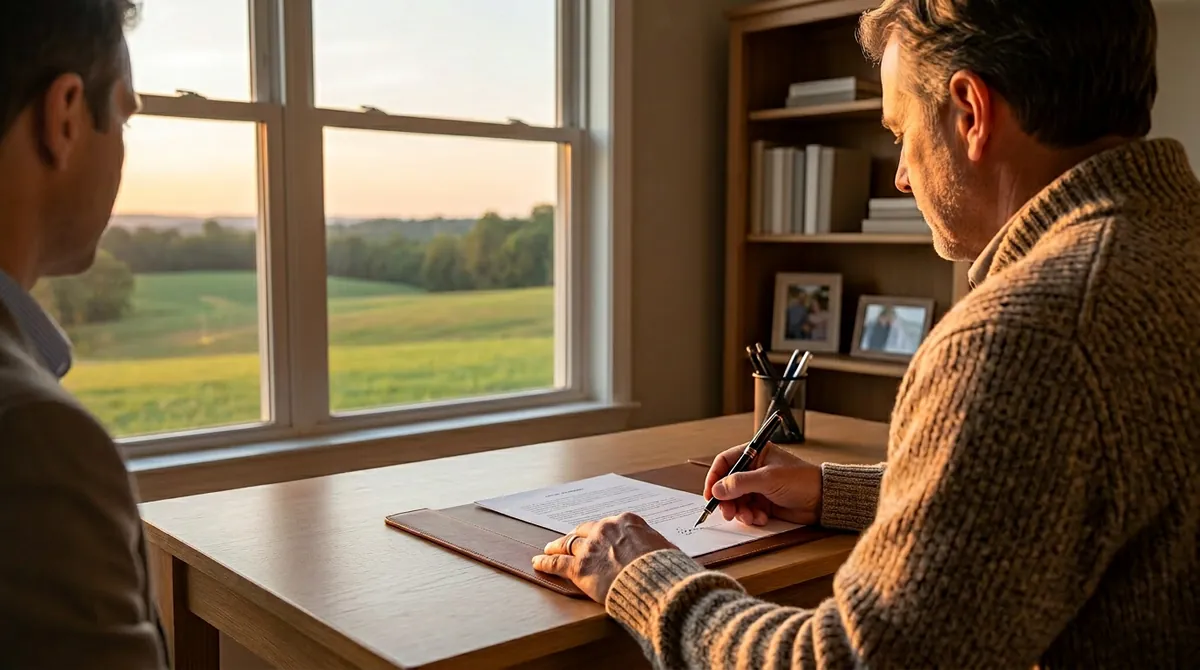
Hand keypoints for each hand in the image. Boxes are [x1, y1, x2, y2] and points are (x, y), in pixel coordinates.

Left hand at [532, 513, 676, 602]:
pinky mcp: (579, 568)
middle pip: (585, 531)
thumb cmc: (665, 568)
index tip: (598, 535)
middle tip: (569, 540)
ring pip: (567, 543)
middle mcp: (605, 529)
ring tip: (548, 549)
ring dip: (557, 545)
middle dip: (576, 536)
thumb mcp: (666, 548)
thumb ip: (655, 545)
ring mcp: (590, 547)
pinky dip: (545, 562)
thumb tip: (660, 550)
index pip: (609, 525)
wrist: (654, 581)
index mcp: (627, 521)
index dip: (601, 532)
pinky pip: (557, 563)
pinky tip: (537, 563)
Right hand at [704, 442, 821, 525]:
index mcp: (755, 454)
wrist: (823, 500)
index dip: (715, 478)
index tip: (710, 494)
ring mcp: (759, 487)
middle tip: (728, 513)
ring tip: (750, 517)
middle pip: (728, 485)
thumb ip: (740, 483)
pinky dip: (752, 516)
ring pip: (737, 500)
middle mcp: (754, 469)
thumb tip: (717, 489)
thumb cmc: (801, 480)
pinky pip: (748, 510)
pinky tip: (762, 517)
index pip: (725, 462)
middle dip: (727, 500)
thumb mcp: (768, 479)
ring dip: (740, 511)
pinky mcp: (764, 502)